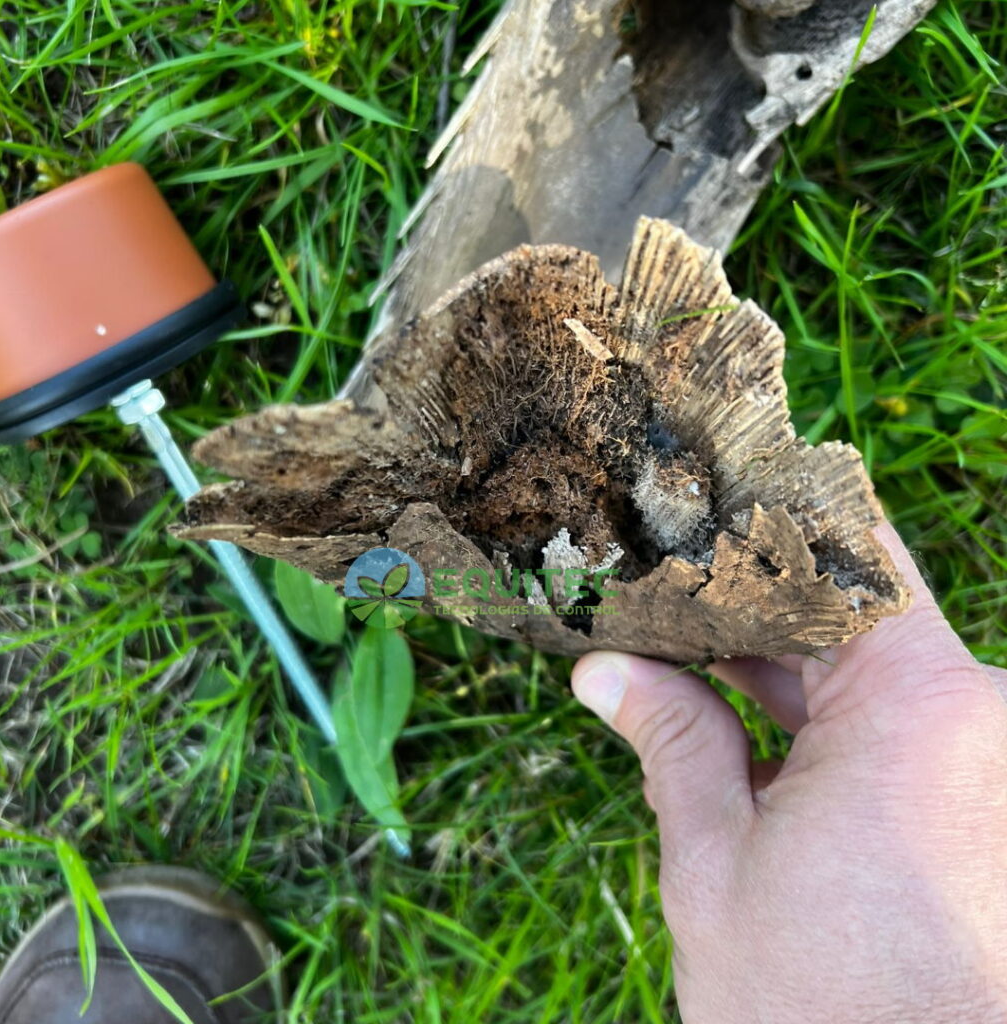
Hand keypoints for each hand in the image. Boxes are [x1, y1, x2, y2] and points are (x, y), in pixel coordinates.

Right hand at [572, 522, 1006, 1023]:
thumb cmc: (820, 1017)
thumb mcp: (718, 866)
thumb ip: (672, 743)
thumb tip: (606, 672)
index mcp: (926, 711)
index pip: (854, 553)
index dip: (772, 513)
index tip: (702, 485)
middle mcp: (981, 721)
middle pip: (850, 609)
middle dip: (748, 593)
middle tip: (655, 567)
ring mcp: (983, 766)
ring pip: (864, 667)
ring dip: (773, 656)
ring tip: (672, 632)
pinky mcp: (974, 806)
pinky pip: (888, 726)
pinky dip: (812, 712)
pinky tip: (728, 697)